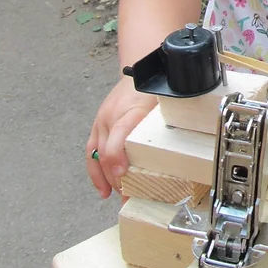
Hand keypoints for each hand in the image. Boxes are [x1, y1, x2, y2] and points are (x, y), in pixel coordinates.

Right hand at [86, 75, 156, 197]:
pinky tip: (102, 187)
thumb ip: (165, 126)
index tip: (122, 177)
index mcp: (129, 111)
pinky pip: (91, 150)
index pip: (117, 137)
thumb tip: (177, 153)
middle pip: (105, 152)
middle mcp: (111, 116)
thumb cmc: (153, 90)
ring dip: (104, 178)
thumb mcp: (164, 106)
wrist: (139, 71)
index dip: (116, 159)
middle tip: (128, 196)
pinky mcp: (98, 124)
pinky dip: (95, 170)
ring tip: (115, 195)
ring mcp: (102, 121)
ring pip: (96, 154)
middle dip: (115, 177)